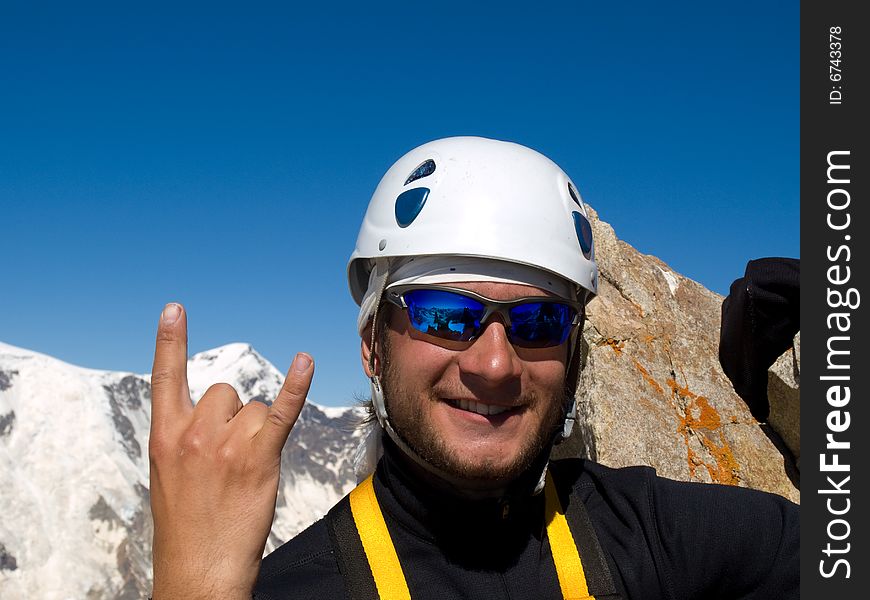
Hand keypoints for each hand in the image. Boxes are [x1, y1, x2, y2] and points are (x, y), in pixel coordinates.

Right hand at [148, 303, 312, 598]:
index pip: (165, 377)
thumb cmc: (187, 525)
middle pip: (226, 391)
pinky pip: (281, 410)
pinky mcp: (258, 456)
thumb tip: (217, 412)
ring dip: (257, 433)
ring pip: (254, 408)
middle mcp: (193, 432)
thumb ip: (186, 437)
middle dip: (233, 418)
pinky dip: (296, 385)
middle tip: (227, 461)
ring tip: (244, 472)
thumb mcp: (168, 475)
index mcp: (164, 435)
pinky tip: (305, 362)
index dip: (170, 341)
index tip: (175, 308)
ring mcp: (226, 443)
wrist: (199, 568)